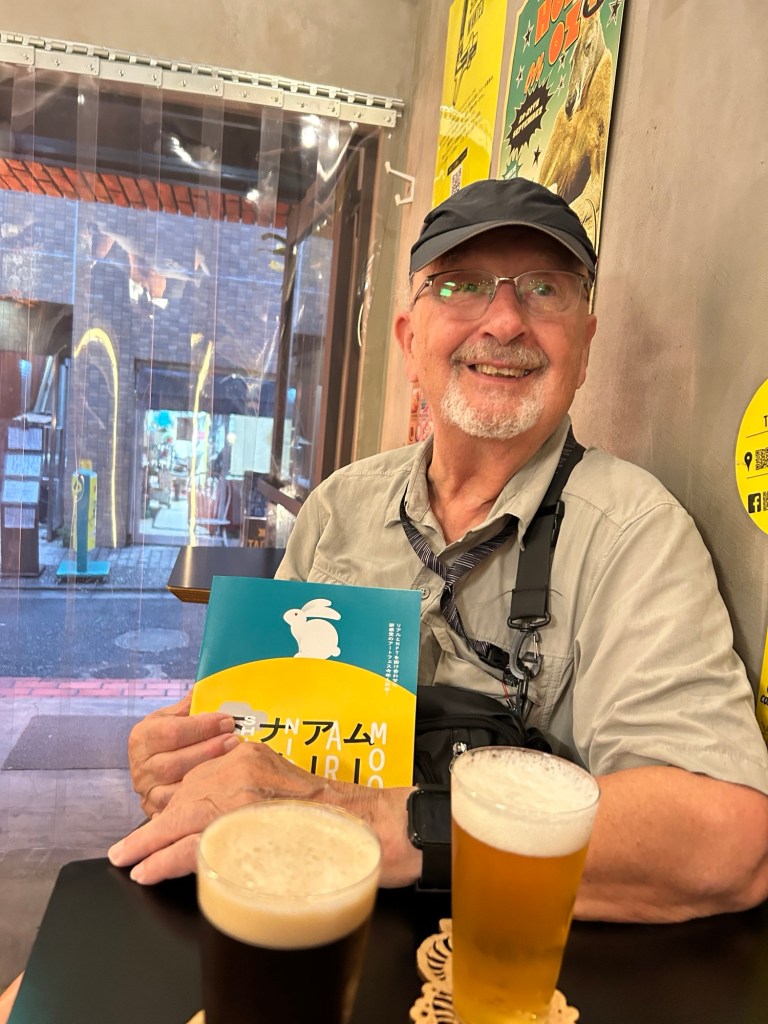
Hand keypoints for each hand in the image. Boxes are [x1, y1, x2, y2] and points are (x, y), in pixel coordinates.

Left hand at [110, 742, 421, 887]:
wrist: (364, 824)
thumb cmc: (329, 811)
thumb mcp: (281, 785)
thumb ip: (247, 792)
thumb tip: (209, 819)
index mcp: (248, 755)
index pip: (196, 779)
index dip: (172, 805)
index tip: (155, 821)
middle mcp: (241, 767)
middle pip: (185, 797)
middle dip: (156, 827)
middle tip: (128, 851)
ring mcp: (243, 793)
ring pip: (184, 819)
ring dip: (153, 845)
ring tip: (131, 863)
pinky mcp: (246, 819)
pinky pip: (196, 843)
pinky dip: (168, 859)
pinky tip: (149, 872)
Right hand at [128, 692, 238, 815]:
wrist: (152, 769)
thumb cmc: (168, 739)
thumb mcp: (171, 718)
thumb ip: (188, 706)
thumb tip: (208, 688)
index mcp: (142, 737)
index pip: (172, 732)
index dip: (202, 726)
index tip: (227, 720)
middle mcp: (140, 766)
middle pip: (175, 762)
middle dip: (209, 750)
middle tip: (234, 739)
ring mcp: (148, 791)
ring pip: (178, 787)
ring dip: (209, 773)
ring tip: (234, 759)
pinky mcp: (156, 811)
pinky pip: (180, 808)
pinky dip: (201, 797)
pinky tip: (222, 784)